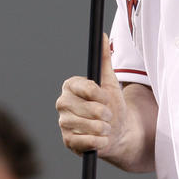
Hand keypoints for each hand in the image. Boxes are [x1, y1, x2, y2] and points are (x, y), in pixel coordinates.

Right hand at [56, 35, 133, 163]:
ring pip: (90, 126)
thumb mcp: (110, 81)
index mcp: (70, 86)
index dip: (101, 96)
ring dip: (104, 129)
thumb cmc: (112, 105)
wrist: (116, 132)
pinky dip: (99, 142)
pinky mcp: (67, 141)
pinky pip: (87, 142)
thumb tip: (101, 36)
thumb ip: (104, 59)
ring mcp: (63, 123)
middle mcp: (62, 103)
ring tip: (105, 127)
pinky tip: (101, 139)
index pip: (87, 88)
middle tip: (108, 115)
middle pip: (90, 109)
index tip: (108, 99)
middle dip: (105, 114)